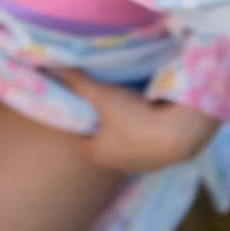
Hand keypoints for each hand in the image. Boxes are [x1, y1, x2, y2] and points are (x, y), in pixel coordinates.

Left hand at [56, 69, 220, 173]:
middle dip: (97, 123)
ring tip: (122, 104)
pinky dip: (141, 130)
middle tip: (97, 100)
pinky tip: (146, 113)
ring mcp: (138, 163)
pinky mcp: (158, 158)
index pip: (77, 138)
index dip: (75, 120)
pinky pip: (143, 143)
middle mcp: (115, 164)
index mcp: (96, 154)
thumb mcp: (102, 96)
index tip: (75, 103)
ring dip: (121, 128)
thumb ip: (77, 81)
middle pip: (100, 140)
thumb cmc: (133, 119)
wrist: (177, 135)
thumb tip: (52, 66)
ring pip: (122, 143)